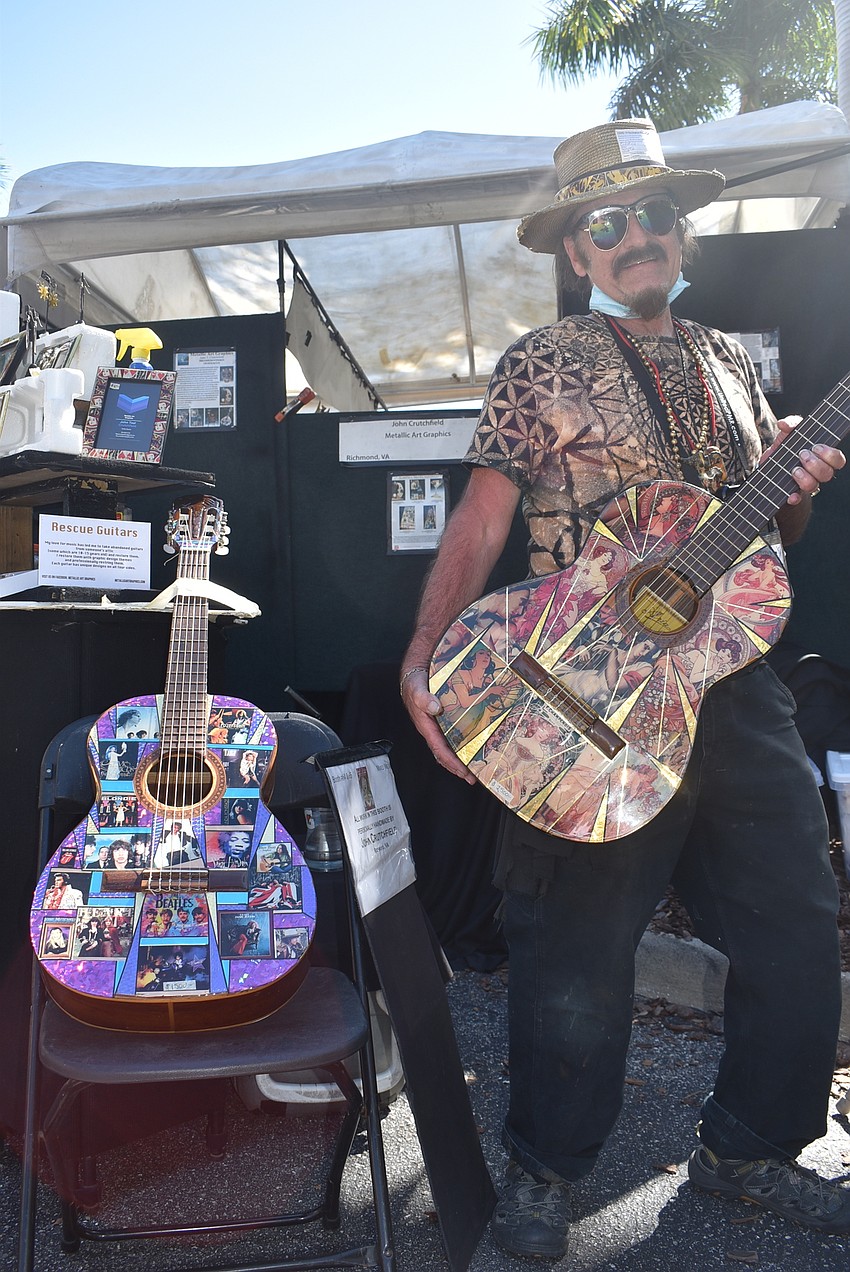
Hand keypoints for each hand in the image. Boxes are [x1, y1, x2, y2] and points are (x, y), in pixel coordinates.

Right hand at [400, 668, 476, 783]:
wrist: (415, 675)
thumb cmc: (415, 684)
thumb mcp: (417, 689)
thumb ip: (423, 698)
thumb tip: (434, 707)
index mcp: (427, 727)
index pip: (439, 750)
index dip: (451, 762)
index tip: (463, 771)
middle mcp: (433, 730)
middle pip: (445, 754)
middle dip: (458, 767)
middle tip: (472, 777)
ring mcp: (438, 727)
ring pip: (450, 748)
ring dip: (461, 759)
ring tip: (475, 767)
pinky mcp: (444, 721)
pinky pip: (453, 737)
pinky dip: (462, 744)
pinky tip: (472, 746)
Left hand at [764, 415, 845, 503]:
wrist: (770, 468)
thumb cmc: (786, 449)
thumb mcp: (788, 433)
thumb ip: (791, 424)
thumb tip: (784, 424)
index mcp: (822, 457)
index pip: (837, 460)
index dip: (831, 455)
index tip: (817, 447)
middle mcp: (817, 472)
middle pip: (828, 474)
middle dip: (816, 464)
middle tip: (802, 455)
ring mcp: (806, 484)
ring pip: (814, 486)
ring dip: (805, 478)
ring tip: (794, 470)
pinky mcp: (792, 493)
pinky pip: (797, 499)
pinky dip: (794, 498)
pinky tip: (790, 495)